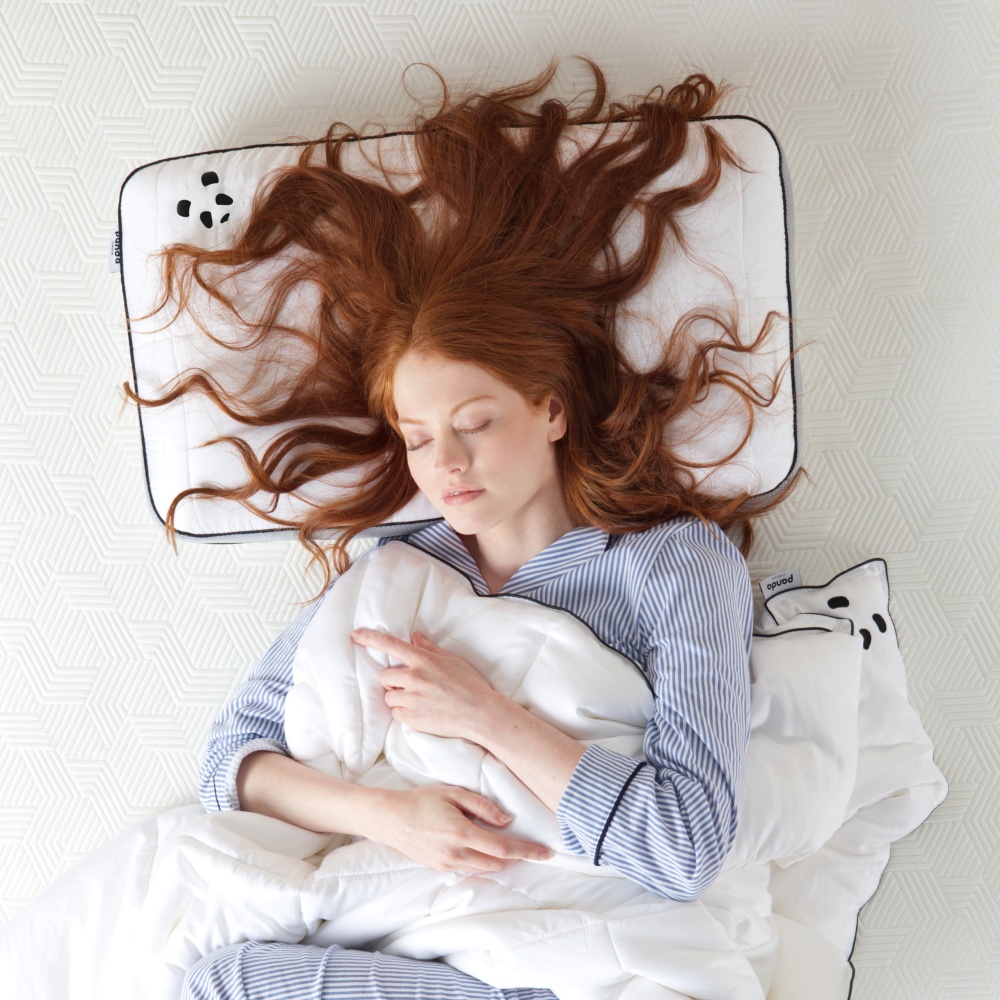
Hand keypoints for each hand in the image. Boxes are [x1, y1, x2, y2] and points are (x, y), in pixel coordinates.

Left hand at [351, 627, 501, 740]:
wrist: (480, 713)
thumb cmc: (470, 684)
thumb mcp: (452, 660)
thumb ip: (429, 648)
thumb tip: (414, 636)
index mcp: (423, 660)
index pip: (391, 645)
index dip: (370, 638)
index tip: (356, 635)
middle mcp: (414, 678)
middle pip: (384, 676)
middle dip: (393, 680)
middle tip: (410, 685)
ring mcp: (412, 699)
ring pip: (389, 696)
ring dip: (398, 697)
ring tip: (419, 700)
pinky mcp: (412, 718)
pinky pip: (396, 714)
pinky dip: (404, 712)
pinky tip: (421, 711)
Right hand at [366, 784, 551, 872]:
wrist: (389, 819)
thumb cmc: (421, 800)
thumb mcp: (453, 793)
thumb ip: (482, 806)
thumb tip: (506, 820)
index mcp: (462, 834)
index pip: (503, 848)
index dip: (527, 852)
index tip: (546, 854)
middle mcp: (456, 854)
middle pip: (498, 863)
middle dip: (517, 857)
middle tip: (532, 847)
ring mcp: (447, 865)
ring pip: (485, 867)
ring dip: (499, 859)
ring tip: (509, 845)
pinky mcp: (441, 868)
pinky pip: (470, 868)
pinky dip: (482, 860)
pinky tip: (483, 847)